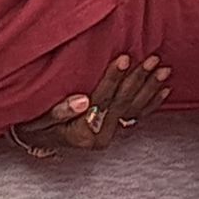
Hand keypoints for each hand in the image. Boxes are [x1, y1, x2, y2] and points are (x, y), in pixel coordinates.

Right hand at [11, 54, 171, 154]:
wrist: (36, 139)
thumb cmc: (34, 124)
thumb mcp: (39, 118)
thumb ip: (60, 111)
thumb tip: (83, 101)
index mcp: (84, 133)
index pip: (103, 101)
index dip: (114, 79)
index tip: (124, 59)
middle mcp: (100, 137)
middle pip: (123, 104)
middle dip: (138, 80)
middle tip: (152, 60)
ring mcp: (109, 134)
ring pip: (134, 109)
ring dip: (150, 88)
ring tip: (164, 70)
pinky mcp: (114, 130)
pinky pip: (137, 115)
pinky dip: (152, 102)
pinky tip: (164, 89)